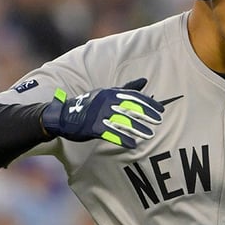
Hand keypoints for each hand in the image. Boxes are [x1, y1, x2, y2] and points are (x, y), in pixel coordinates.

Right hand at [41, 78, 163, 147]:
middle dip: (145, 114)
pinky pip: (110, 133)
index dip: (148, 103)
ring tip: (149, 134)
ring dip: (137, 128)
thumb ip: (127, 88)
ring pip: (122, 121)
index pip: (133, 97)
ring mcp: (99, 114)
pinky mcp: (92, 127)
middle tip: (158, 121)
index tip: (161, 110)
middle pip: (129, 107)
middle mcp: (105, 102)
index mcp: (110, 93)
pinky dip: (122, 138)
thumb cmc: (89, 105)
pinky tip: (132, 144)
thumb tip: (145, 80)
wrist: (63, 116)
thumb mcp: (107, 93)